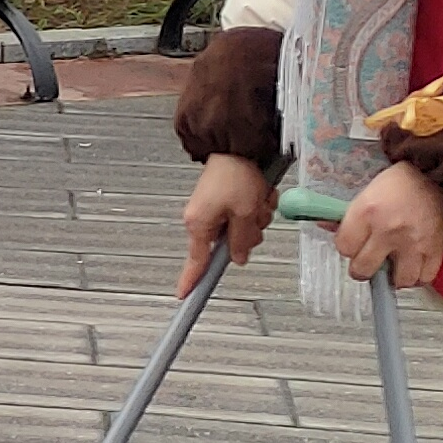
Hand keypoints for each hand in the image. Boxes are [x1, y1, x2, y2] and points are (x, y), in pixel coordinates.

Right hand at [178, 153, 273, 292]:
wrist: (238, 145)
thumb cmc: (236, 174)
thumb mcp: (245, 213)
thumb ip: (243, 240)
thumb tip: (239, 257)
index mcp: (200, 224)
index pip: (196, 262)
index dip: (191, 281)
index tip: (184, 297)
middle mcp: (203, 219)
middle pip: (230, 246)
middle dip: (249, 233)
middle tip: (254, 214)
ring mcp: (215, 211)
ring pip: (243, 231)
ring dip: (256, 217)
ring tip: (257, 198)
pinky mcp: (226, 202)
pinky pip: (247, 216)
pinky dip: (257, 206)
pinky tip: (259, 193)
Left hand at [334, 162, 442, 291]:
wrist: (442, 175)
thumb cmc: (403, 181)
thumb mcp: (369, 189)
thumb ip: (349, 213)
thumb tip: (326, 226)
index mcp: (367, 211)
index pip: (344, 247)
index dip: (346, 247)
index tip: (352, 244)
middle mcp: (389, 231)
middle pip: (364, 269)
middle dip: (362, 269)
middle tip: (367, 262)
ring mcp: (415, 243)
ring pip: (397, 280)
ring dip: (393, 277)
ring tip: (392, 267)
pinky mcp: (438, 249)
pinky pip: (425, 277)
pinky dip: (417, 277)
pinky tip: (412, 267)